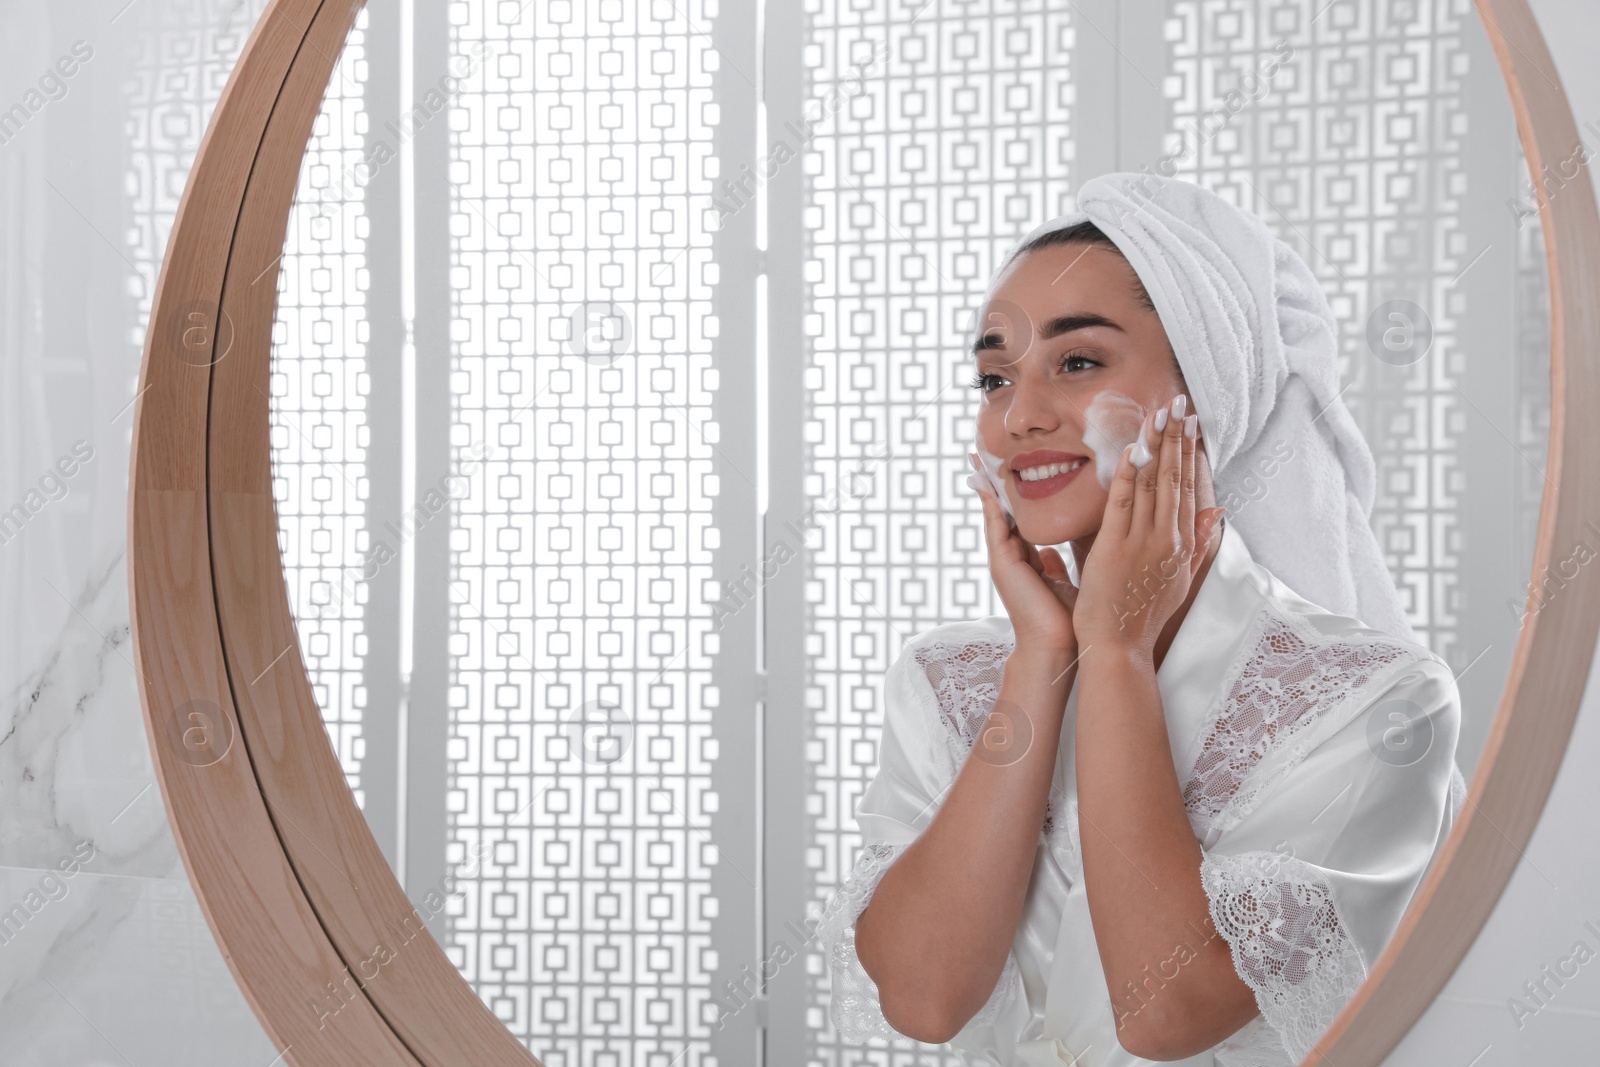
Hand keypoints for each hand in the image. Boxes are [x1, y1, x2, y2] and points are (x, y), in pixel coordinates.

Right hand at [968, 453, 1078, 654]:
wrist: (1059, 646)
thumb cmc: (1068, 620)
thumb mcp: (1063, 582)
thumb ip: (1054, 566)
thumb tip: (1052, 552)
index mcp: (1027, 561)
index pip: (1019, 519)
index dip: (1015, 494)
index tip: (1010, 469)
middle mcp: (1012, 557)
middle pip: (1001, 511)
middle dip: (994, 483)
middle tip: (984, 453)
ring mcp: (1003, 560)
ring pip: (994, 514)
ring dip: (987, 486)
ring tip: (978, 459)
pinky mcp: (1002, 563)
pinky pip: (995, 524)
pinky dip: (991, 502)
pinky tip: (986, 481)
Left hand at [1072, 395, 1224, 660]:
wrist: (1120, 647)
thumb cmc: (1144, 615)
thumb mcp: (1182, 578)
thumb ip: (1199, 542)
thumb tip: (1217, 510)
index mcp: (1180, 543)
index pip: (1188, 487)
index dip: (1190, 452)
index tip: (1192, 422)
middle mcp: (1166, 539)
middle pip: (1175, 479)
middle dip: (1177, 438)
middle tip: (1179, 402)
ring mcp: (1142, 543)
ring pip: (1153, 485)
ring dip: (1157, 446)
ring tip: (1161, 413)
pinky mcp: (1114, 547)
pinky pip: (1124, 505)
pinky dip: (1129, 476)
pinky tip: (1134, 450)